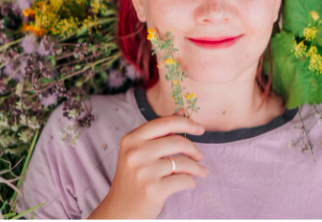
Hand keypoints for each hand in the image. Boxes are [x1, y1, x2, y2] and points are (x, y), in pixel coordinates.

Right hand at [87, 113, 208, 218]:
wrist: (120, 211)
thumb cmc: (133, 178)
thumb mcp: (139, 152)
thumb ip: (160, 132)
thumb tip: (182, 111)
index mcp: (131, 139)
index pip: (165, 122)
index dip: (186, 123)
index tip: (200, 128)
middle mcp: (135, 153)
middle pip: (177, 141)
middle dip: (194, 149)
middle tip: (200, 156)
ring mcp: (144, 171)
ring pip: (183, 162)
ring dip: (197, 167)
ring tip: (201, 171)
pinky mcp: (153, 190)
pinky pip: (184, 180)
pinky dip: (191, 182)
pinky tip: (190, 183)